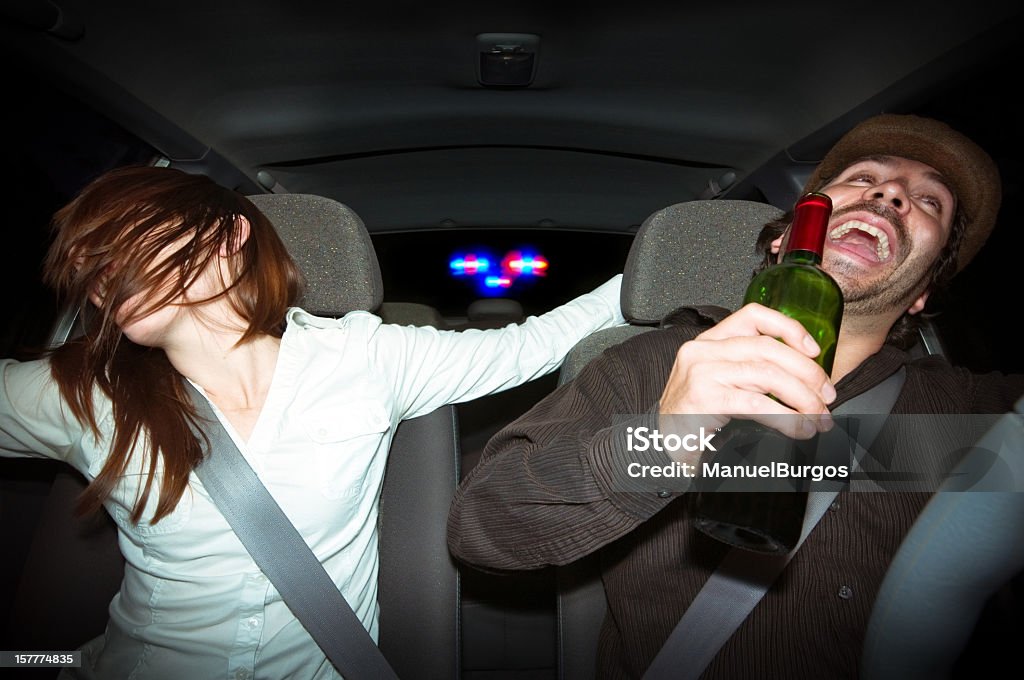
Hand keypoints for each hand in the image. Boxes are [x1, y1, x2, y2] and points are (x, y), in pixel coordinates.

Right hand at [658, 303, 835, 440]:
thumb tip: (805, 382)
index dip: (789, 328)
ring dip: (802, 399)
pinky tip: (799, 429)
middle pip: (768, 348)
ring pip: (767, 375)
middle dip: (807, 373)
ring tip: (817, 418)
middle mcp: (703, 351)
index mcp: (709, 342)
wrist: (661, 444)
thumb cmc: (694, 417)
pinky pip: (757, 404)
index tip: (814, 350)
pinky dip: (786, 418)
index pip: (753, 316)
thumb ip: (751, 373)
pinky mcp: (704, 399)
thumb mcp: (721, 383)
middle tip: (826, 395)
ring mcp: (701, 372)